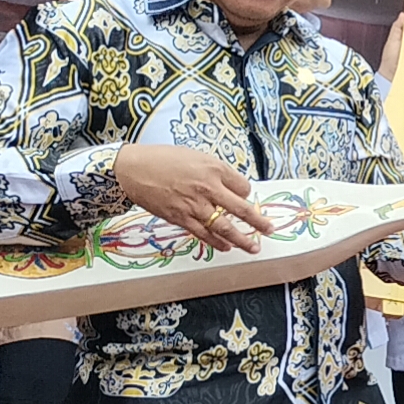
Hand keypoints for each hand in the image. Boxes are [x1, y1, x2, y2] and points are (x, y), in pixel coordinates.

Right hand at [114, 143, 273, 253]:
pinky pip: (203, 234)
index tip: (243, 196)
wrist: (133, 168)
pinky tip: (226, 247)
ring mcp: (195, 206)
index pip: (243, 186)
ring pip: (224, 227)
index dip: (245, 192)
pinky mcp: (181, 218)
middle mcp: (208, 188)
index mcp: (214, 169)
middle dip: (258, 222)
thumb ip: (216, 172)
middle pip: (241, 209)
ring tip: (254, 248)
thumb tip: (232, 187)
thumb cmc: (163, 159)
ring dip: (242, 239)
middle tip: (270, 229)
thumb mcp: (196, 156)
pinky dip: (217, 242)